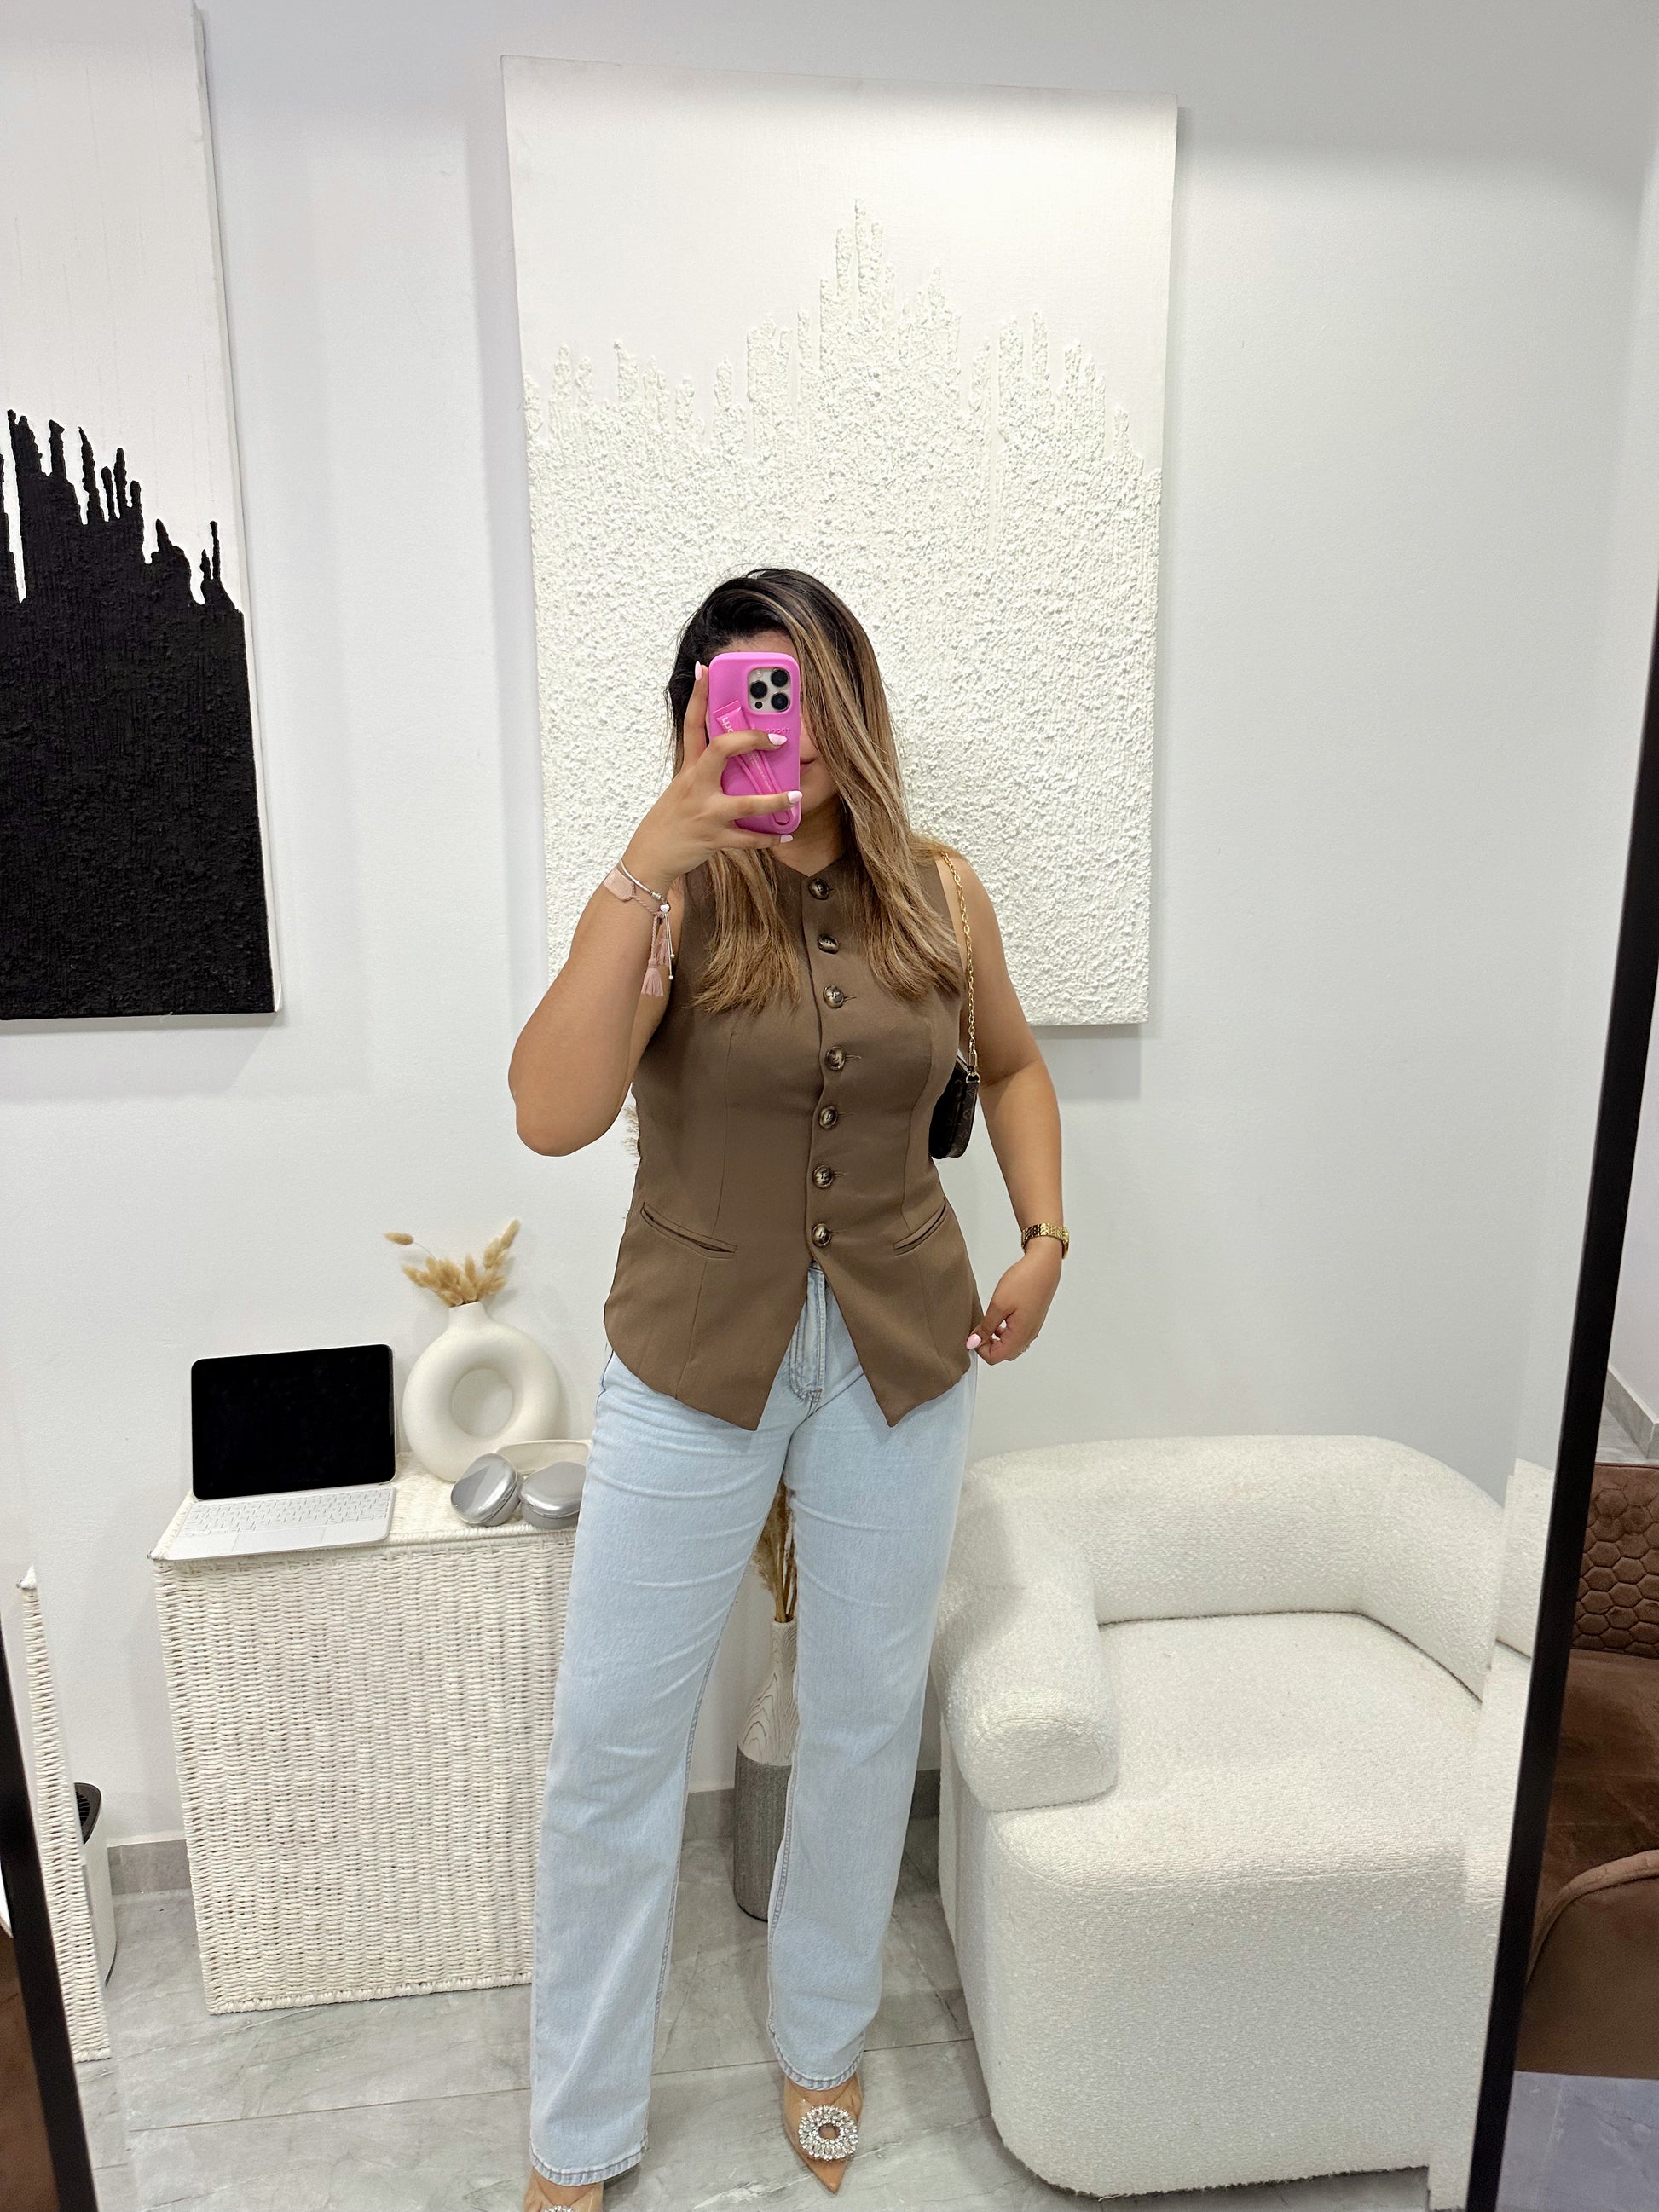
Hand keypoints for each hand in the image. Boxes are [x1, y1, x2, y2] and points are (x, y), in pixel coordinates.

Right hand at [623, 662, 797, 885]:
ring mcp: (704, 812)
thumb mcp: (684, 788)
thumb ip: (707, 772)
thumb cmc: (671, 820)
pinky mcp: (713, 838)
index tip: (706, 669)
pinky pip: (747, 839)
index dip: (698, 695)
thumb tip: (739, 757)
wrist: (650, 856)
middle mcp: (696, 786)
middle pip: (722, 750)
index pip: (692, 724)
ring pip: (745, 803)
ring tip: (796, 794)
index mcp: (689, 769)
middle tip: (778, 737)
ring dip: (775, 800)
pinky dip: (768, 837)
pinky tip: (784, 833)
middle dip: (752, 740)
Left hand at [968, 1239, 1061, 1363]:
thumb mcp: (998, 1305)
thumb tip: (973, 1343)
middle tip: (979, 1329)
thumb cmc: (1025, 1281)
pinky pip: (1017, 1335)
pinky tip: (1000, 1317)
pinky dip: (1005, 1332)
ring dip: (996, 1339)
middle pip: (1003, 1354)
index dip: (979, 1348)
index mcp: (1019, 1336)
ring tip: (988, 1321)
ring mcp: (1032, 1329)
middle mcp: (1028, 1336)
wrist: (1044, 1265)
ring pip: (1010, 1345)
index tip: (973, 1334)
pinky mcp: (1033, 1320)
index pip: (994, 1358)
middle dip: (987, 1345)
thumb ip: (985, 1328)